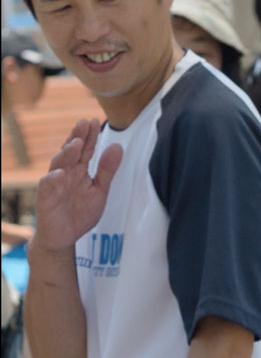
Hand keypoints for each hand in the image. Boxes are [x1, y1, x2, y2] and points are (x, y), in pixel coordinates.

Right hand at [33, 120, 122, 252]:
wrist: (64, 236)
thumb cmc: (80, 212)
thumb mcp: (99, 190)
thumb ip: (107, 170)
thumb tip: (118, 146)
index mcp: (78, 170)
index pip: (84, 149)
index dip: (89, 136)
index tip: (95, 120)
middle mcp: (65, 173)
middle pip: (70, 152)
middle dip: (77, 137)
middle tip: (84, 123)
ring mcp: (54, 184)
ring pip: (58, 165)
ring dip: (66, 154)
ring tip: (75, 143)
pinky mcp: (46, 198)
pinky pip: (47, 187)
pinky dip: (53, 180)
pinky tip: (60, 173)